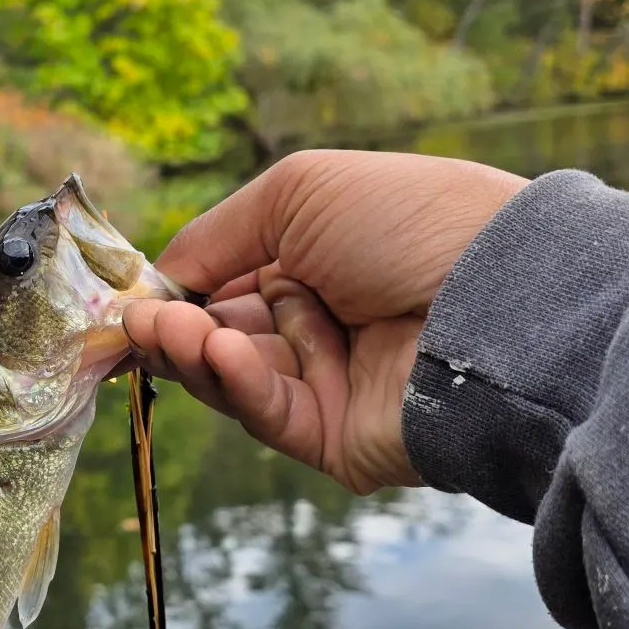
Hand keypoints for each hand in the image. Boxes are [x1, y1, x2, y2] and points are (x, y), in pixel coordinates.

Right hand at [124, 150, 526, 493]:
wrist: (498, 293)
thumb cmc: (406, 220)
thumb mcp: (296, 192)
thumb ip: (213, 236)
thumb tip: (156, 280)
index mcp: (311, 260)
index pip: (221, 283)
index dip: (174, 290)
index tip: (130, 294)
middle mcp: (316, 321)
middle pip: (216, 335)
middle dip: (172, 325)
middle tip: (139, 318)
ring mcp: (325, 382)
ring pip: (230, 378)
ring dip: (193, 352)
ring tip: (166, 329)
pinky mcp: (334, 437)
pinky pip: (268, 413)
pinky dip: (236, 383)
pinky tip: (221, 352)